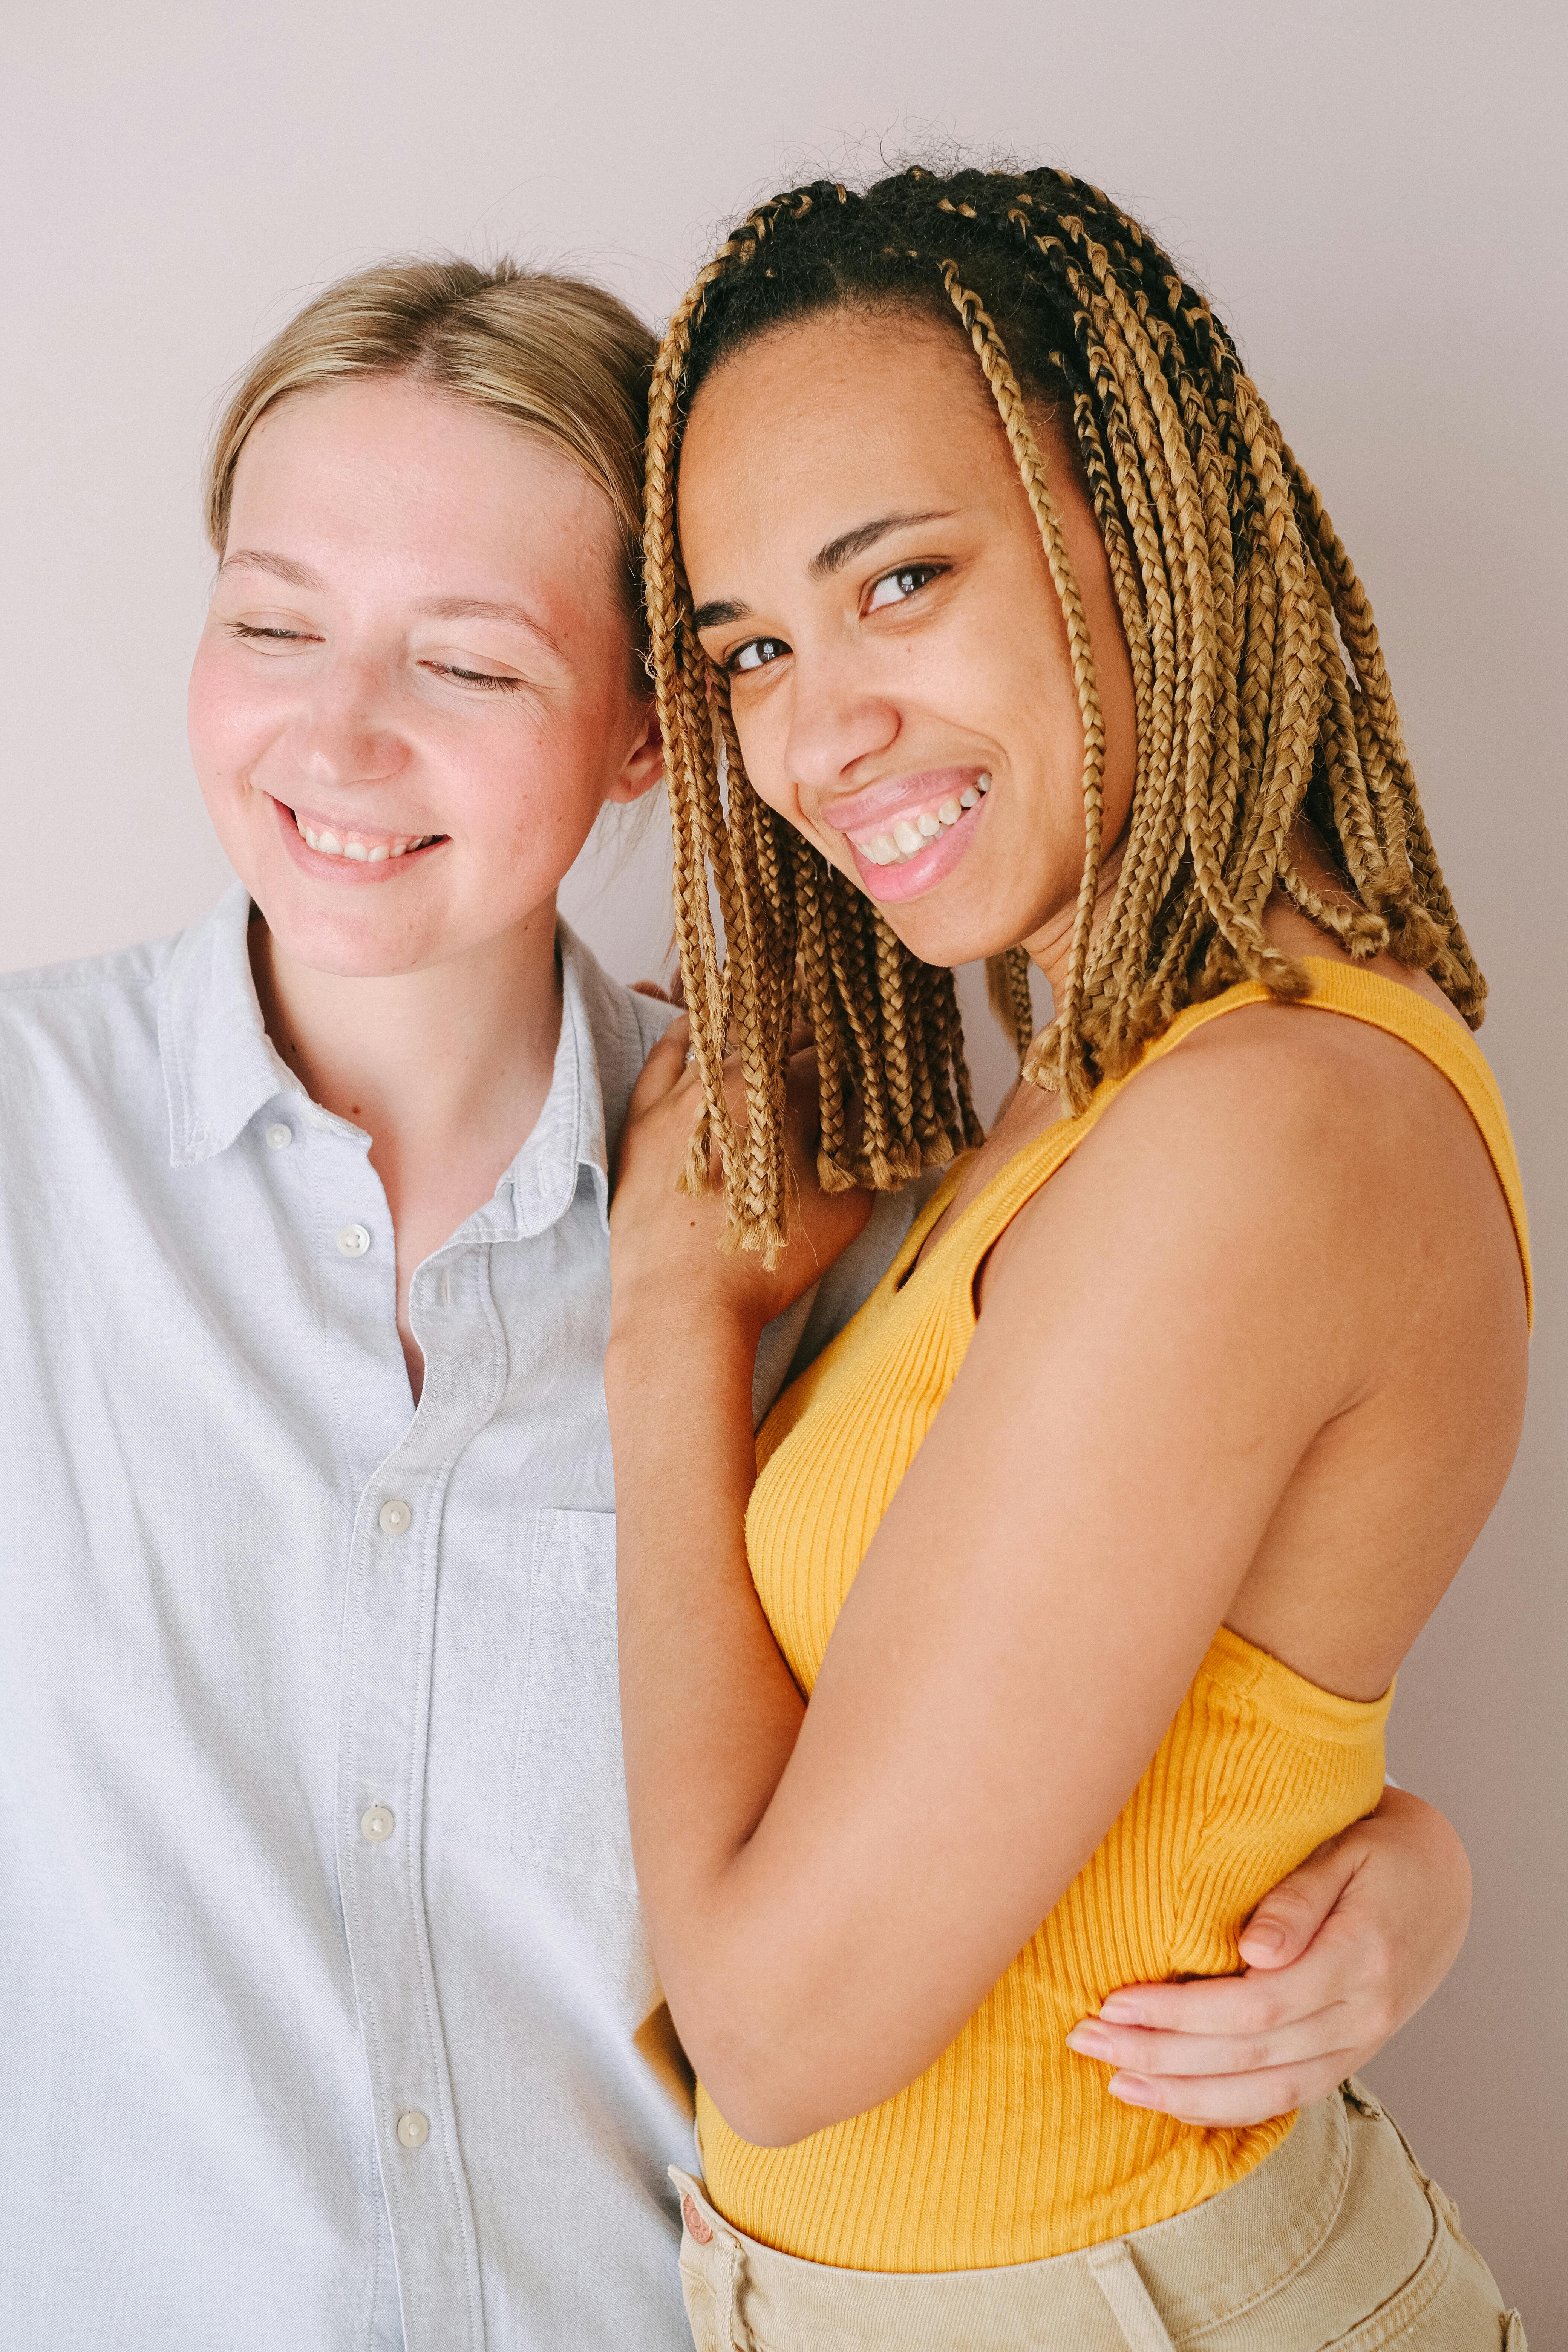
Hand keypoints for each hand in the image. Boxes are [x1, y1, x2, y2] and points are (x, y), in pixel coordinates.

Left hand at [609, 1016, 871, 1345]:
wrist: (682, 1307)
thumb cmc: (765, 1268)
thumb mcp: (844, 1212)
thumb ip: (862, 1156)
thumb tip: (873, 1123)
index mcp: (783, 1098)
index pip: (827, 1056)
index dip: (850, 1058)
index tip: (861, 1062)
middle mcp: (729, 1082)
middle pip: (778, 1040)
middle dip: (808, 1041)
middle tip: (825, 1051)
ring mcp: (680, 1097)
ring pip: (724, 1041)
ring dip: (756, 1034)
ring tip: (776, 1034)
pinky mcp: (643, 1118)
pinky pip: (664, 1059)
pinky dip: (683, 1035)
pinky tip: (697, 1025)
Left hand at [1063, 1788, 1469, 2125]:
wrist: (1443, 1879)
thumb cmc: (1380, 1849)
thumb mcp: (1345, 1850)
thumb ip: (1299, 1899)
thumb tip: (1255, 1950)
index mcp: (1359, 1957)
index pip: (1255, 2007)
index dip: (1179, 2014)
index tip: (1112, 2003)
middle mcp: (1362, 2014)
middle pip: (1249, 2055)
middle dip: (1160, 2056)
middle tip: (1084, 2041)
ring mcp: (1359, 2044)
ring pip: (1265, 2093)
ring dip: (1185, 2095)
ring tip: (1115, 2084)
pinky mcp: (1348, 2056)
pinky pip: (1285, 2099)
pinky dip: (1227, 2108)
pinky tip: (1174, 2102)